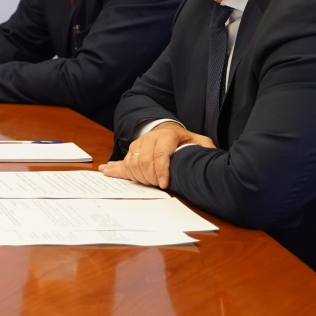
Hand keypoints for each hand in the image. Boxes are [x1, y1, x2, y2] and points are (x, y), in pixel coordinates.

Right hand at [99, 123, 214, 188]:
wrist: (167, 130)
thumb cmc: (184, 140)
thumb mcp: (198, 141)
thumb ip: (205, 148)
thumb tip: (210, 158)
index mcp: (167, 135)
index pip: (160, 154)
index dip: (162, 170)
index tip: (165, 184)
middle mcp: (150, 137)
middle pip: (144, 161)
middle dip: (150, 177)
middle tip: (158, 186)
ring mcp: (139, 143)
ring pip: (132, 162)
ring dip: (139, 177)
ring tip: (148, 184)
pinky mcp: (131, 150)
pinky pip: (124, 161)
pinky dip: (116, 168)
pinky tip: (105, 171)